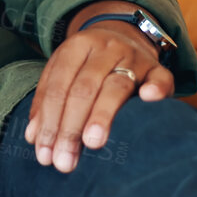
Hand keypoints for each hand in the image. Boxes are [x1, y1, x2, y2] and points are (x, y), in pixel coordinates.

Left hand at [24, 9, 172, 172]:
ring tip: (92, 143)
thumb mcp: (64, 73)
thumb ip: (48, 102)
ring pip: (117, 86)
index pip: (58, 86)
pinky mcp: (159, 68)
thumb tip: (34, 138)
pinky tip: (149, 99)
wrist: (126, 36)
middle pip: (84, 88)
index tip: (44, 153)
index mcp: (76, 46)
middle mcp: (105, 48)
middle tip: (64, 161)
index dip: (49, 120)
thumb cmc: (89, 65)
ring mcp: (134, 57)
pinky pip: (162, 77)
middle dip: (70, 127)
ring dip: (102, 116)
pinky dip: (156, 88)